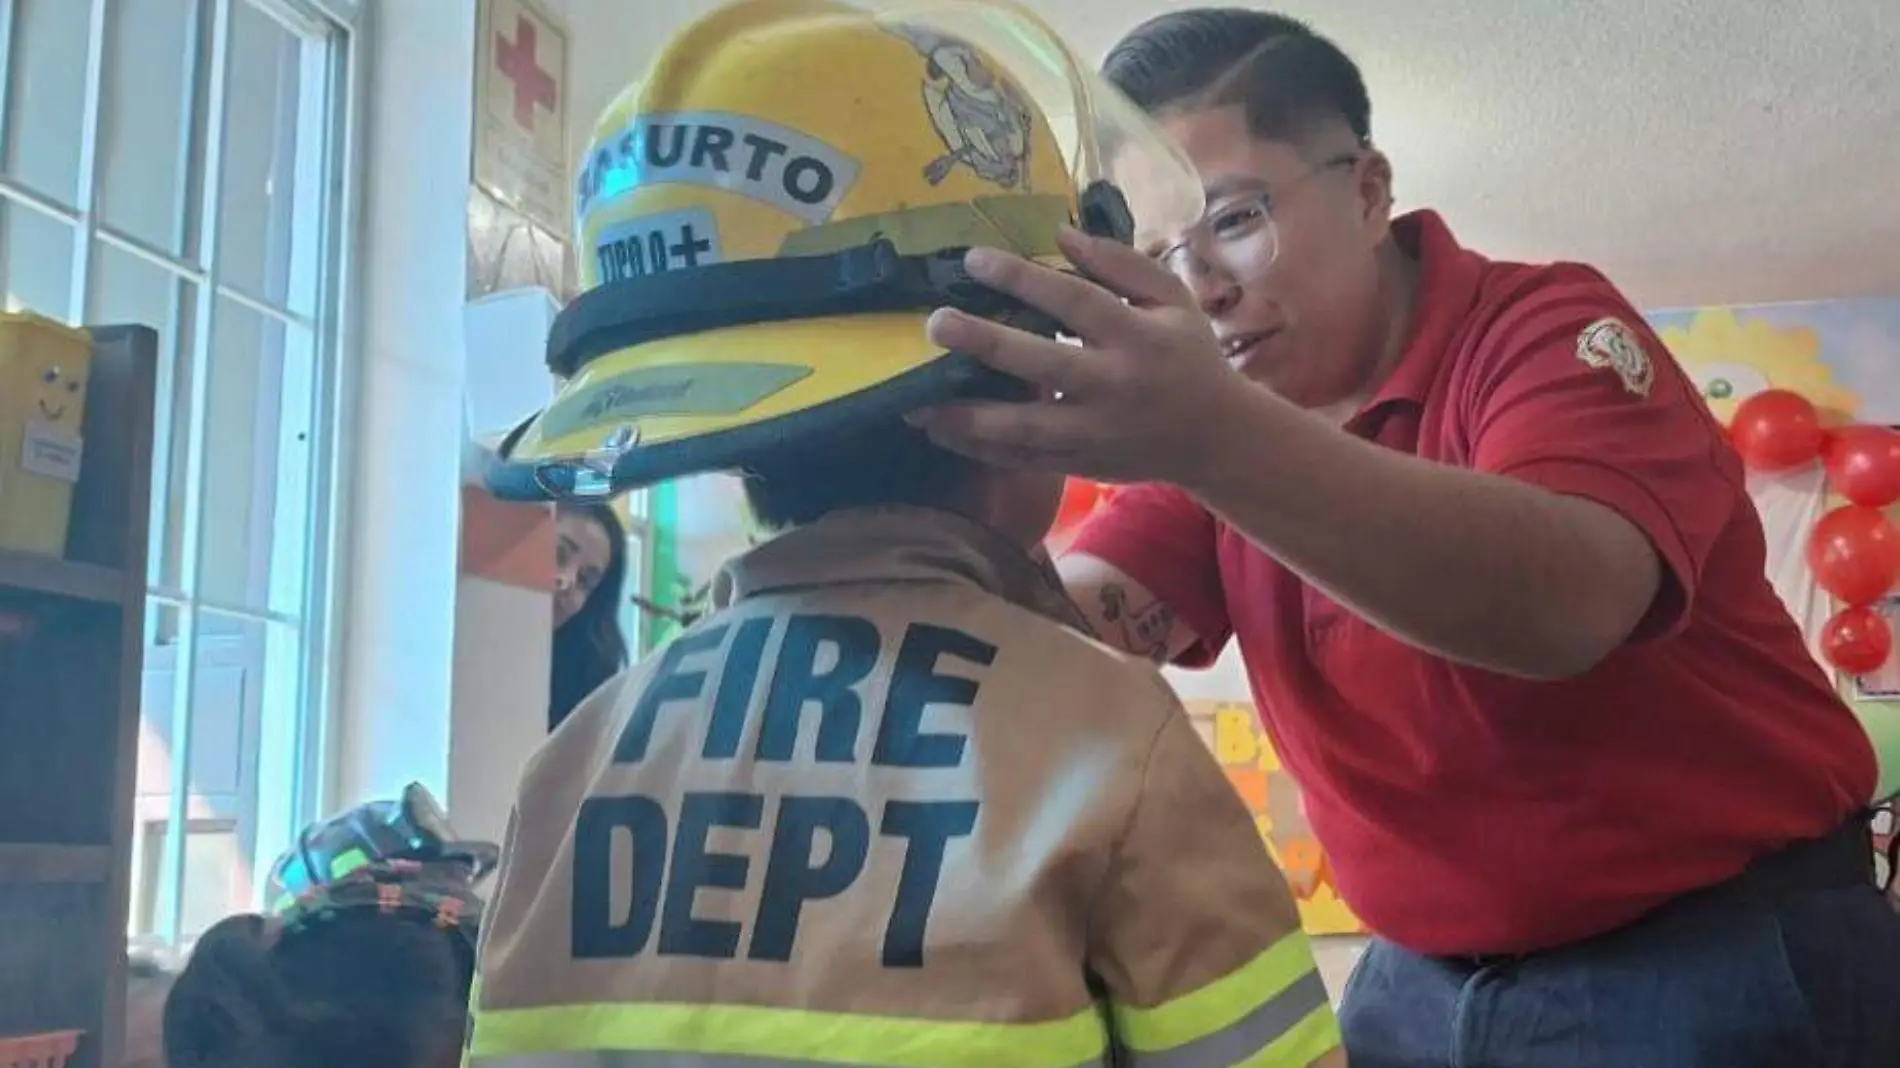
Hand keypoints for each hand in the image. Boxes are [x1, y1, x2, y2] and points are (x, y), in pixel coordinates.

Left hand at [908, 226, 1255, 486]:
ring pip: (1024, 427)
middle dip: (985, 343)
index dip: (1023, 279)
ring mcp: (1095, 432)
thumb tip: (1060, 233)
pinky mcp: (1082, 464)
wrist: (1216, 437)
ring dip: (966, 416)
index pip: (1075, 302)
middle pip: (1042, 364)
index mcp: (1138, 336)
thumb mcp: (1173, 299)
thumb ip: (1121, 264)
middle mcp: (1114, 385)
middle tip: (935, 324)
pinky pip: (1024, 460)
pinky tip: (940, 432)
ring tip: (915, 400)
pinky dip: (980, 450)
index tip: (972, 260)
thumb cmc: (1188, 356)